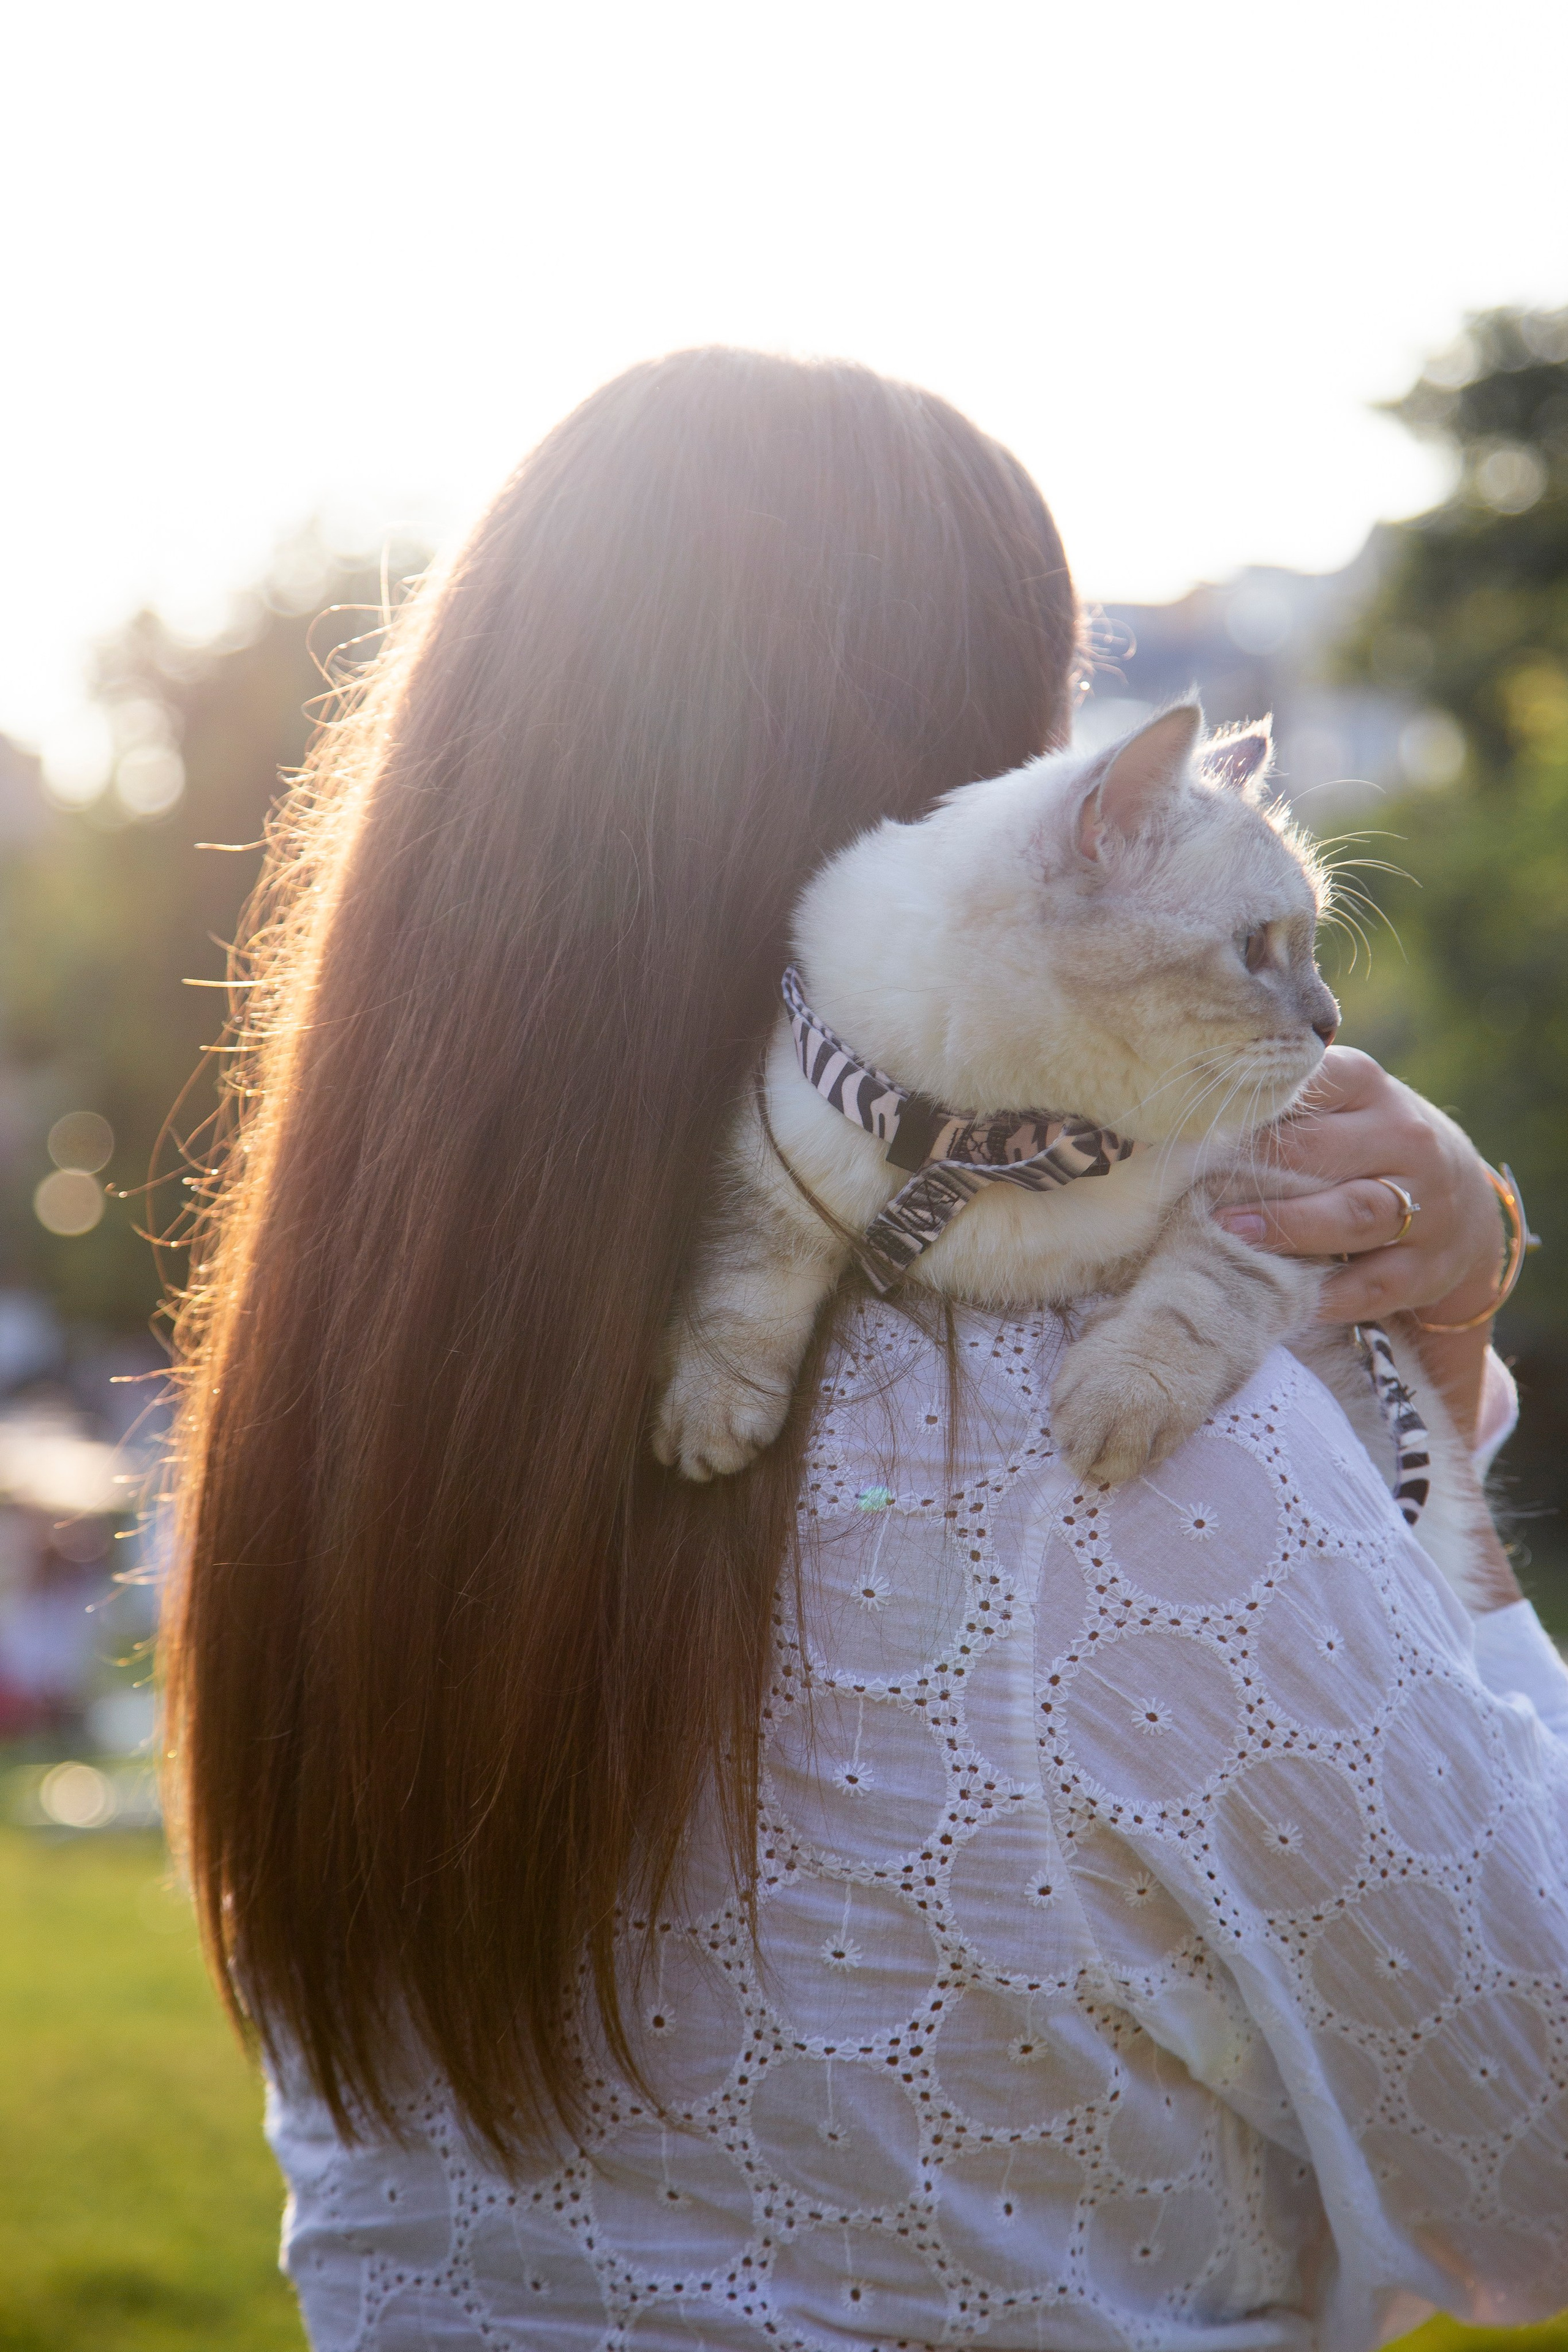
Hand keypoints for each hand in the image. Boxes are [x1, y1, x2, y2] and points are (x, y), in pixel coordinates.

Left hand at [1213, 1047, 1502, 1325]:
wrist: (1463, 1202)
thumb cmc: (1366, 1143)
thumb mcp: (1339, 1104)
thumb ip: (1282, 1102)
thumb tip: (1186, 1109)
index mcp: (1369, 1086)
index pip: (1310, 1085)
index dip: (1252, 1108)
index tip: (1199, 1126)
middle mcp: (1405, 1139)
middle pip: (1321, 1152)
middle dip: (1255, 1171)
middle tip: (1195, 1187)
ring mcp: (1426, 1206)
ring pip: (1353, 1213)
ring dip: (1288, 1226)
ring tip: (1229, 1233)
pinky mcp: (1426, 1268)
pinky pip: (1372, 1284)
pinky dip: (1328, 1294)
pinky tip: (1283, 1297)